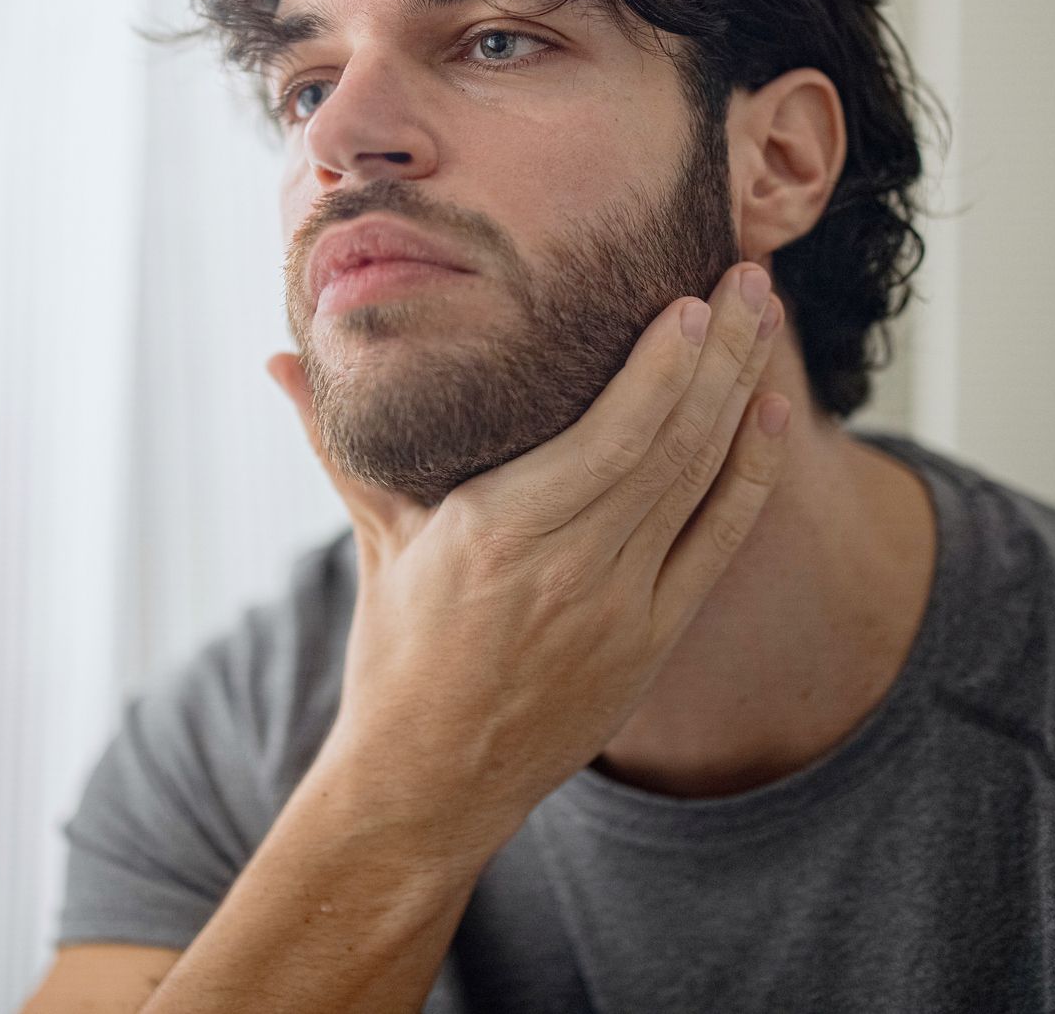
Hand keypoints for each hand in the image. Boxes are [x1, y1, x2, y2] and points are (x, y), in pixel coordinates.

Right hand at [264, 261, 792, 857]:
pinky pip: (718, 542)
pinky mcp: (653, 639)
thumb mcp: (376, 538)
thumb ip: (338, 442)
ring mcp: (621, 607)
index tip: (694, 296)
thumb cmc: (397, 652)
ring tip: (768, 317)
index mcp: (497, 532)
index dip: (663, 364)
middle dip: (722, 352)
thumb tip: (281, 359)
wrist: (431, 780)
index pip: (609, 435)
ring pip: (701, 481)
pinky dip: (752, 475)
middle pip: (670, 442)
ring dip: (742, 392)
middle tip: (753, 274)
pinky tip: (773, 414)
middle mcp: (570, 568)